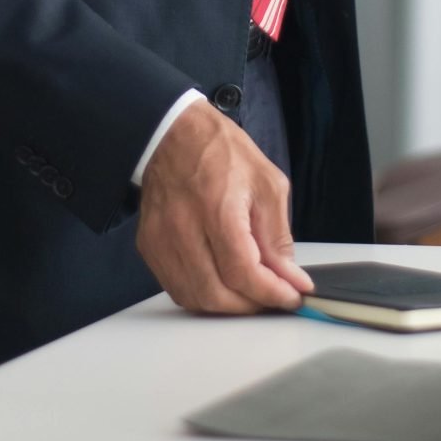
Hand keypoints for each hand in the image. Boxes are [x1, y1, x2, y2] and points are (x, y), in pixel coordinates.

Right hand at [135, 99, 313, 313]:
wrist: (173, 135)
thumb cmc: (221, 152)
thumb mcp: (267, 185)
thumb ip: (278, 237)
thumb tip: (290, 277)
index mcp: (218, 210)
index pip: (243, 273)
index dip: (271, 293)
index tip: (291, 296)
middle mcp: (183, 229)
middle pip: (217, 294)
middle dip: (251, 304)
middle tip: (273, 296)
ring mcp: (161, 240)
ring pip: (195, 298)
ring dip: (228, 305)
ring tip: (250, 292)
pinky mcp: (149, 246)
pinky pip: (176, 288)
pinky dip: (203, 294)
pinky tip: (222, 282)